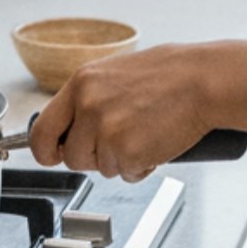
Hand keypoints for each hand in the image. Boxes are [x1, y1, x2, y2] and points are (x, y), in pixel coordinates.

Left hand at [29, 44, 213, 181]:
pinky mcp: (129, 152)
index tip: (52, 155)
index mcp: (81, 83)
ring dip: (121, 161)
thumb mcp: (115, 73)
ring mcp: (107, 131)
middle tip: (119, 141)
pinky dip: (142, 167)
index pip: (42, 129)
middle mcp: (88, 106)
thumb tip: (72, 124)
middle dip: (93, 157)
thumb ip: (89, 97)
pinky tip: (155, 144)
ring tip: (144, 134)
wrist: (204, 80)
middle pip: (72, 156)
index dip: (45, 150)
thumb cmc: (171, 74)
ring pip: (101, 168)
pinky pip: (127, 174)